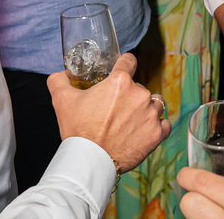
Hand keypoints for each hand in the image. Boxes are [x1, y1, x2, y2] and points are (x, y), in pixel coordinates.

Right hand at [48, 53, 171, 170]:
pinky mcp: (157, 134)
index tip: (122, 71)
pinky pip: (164, 124)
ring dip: (145, 110)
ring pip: (154, 104)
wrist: (91, 161)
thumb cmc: (79, 131)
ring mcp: (151, 115)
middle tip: (116, 109)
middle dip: (129, 95)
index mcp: (120, 82)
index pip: (129, 61)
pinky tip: (144, 131)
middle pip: (139, 87)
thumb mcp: (62, 101)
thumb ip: (59, 81)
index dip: (124, 65)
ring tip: (130, 122)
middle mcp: (139, 94)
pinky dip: (157, 127)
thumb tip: (60, 74)